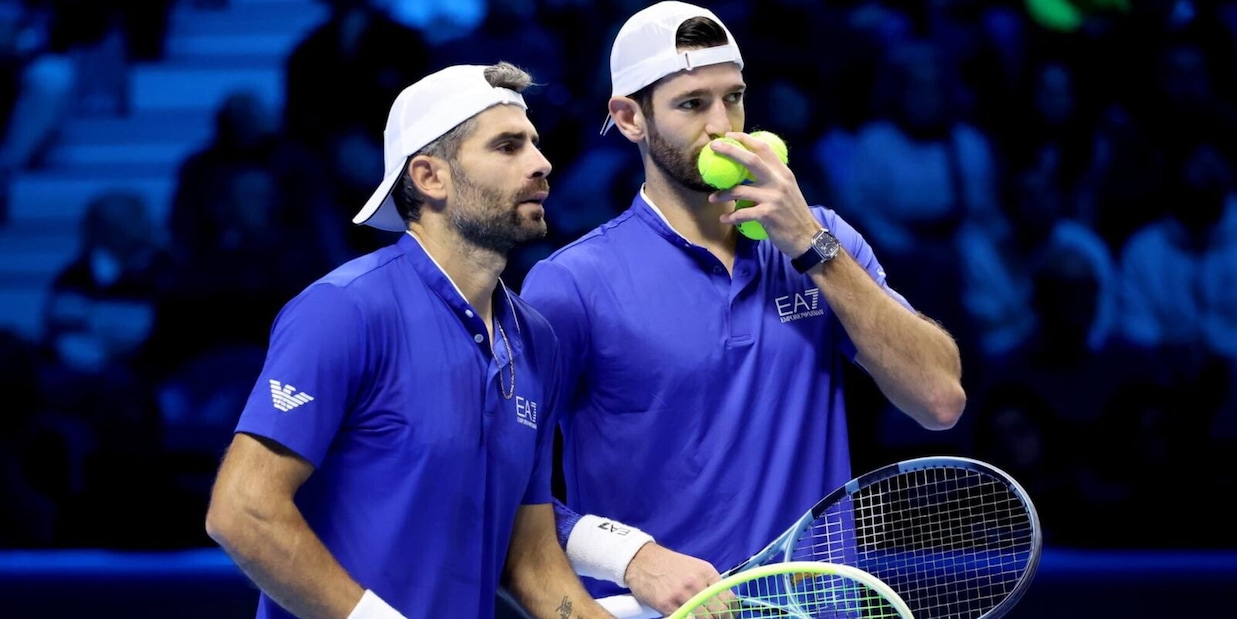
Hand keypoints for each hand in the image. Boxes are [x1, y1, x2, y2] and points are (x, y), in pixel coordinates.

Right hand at [623, 542, 722, 614]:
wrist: (642, 560)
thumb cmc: (668, 565)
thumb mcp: (694, 567)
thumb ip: (709, 583)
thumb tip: (723, 603)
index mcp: (706, 572)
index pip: (729, 599)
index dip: (731, 612)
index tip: (729, 616)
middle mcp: (696, 583)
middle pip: (719, 612)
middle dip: (718, 618)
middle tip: (713, 618)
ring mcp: (682, 595)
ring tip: (697, 616)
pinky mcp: (667, 605)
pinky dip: (687, 618)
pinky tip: (686, 615)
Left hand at [709, 132, 820, 257]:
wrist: (807, 237)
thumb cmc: (794, 214)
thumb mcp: (788, 190)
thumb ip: (773, 178)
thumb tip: (752, 168)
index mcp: (783, 173)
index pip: (764, 148)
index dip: (745, 139)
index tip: (729, 136)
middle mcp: (779, 182)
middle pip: (751, 161)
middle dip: (730, 151)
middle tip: (713, 147)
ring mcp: (773, 198)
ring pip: (740, 190)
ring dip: (723, 194)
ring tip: (712, 198)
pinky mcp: (767, 215)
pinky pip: (742, 213)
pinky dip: (731, 217)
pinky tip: (724, 219)